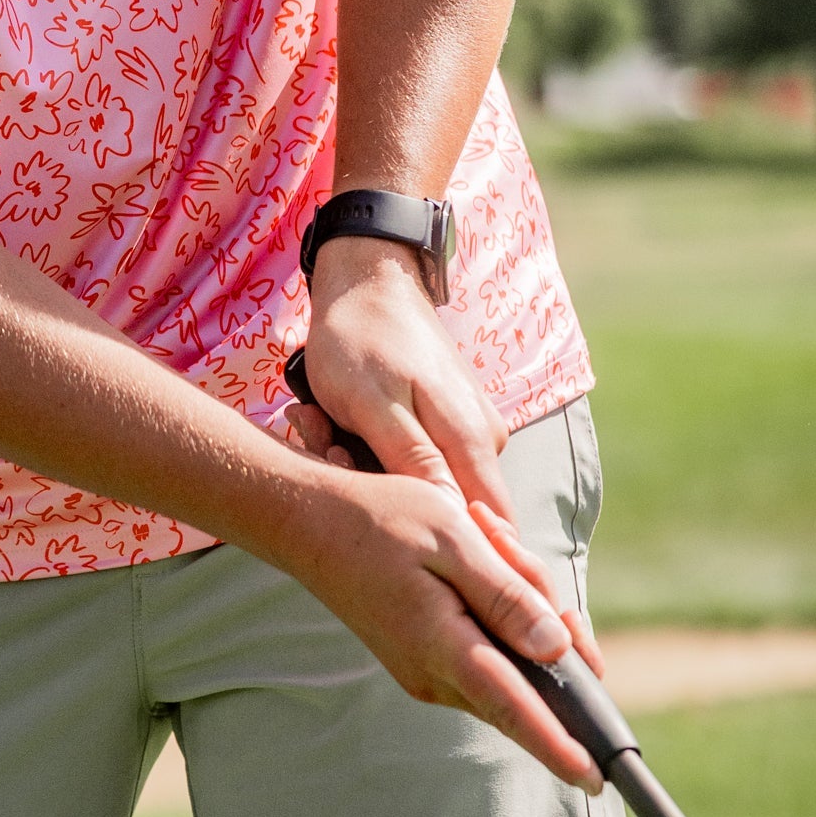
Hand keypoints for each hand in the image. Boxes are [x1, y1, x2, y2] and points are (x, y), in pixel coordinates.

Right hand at [286, 451, 606, 788]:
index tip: (597, 779)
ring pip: (508, 659)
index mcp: (444, 647)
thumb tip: (557, 650)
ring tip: (481, 535)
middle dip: (545, 616)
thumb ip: (507, 596)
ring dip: (517, 600)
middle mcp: (435, 675)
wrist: (309, 522)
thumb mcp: (453, 540)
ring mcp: (426, 672)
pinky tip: (473, 554)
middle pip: (527, 677)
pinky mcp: (423, 659)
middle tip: (503, 541)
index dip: (561, 747)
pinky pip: (485, 648)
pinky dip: (495, 605)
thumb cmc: (380, 520)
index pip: (516, 710)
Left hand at [297, 236, 514, 522]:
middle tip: (331, 455)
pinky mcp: (450, 421)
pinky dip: (372, 450)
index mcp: (474, 441)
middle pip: (447, 508)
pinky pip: (418, 459)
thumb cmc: (360, 337)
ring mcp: (470, 429)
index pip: (491, 529)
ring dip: (370, 470)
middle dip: (385, 497)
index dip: (441, 541)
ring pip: (426, 483)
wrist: (367, 276)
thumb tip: (451, 517)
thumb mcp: (370, 403)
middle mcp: (486, 441)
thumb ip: (413, 460)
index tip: (376, 510)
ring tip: (324, 429)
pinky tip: (336, 423)